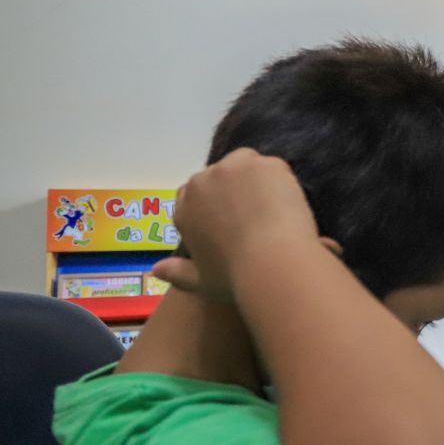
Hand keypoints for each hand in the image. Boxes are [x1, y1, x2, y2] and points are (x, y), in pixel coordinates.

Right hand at [152, 149, 320, 300]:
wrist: (273, 263)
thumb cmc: (236, 278)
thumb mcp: (202, 282)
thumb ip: (177, 274)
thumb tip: (155, 270)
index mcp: (184, 211)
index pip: (190, 196)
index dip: (211, 206)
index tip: (229, 220)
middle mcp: (200, 184)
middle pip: (216, 177)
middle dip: (232, 190)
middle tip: (256, 214)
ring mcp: (230, 168)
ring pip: (242, 165)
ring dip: (254, 179)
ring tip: (273, 206)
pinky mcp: (260, 162)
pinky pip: (271, 166)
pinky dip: (280, 180)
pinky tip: (288, 202)